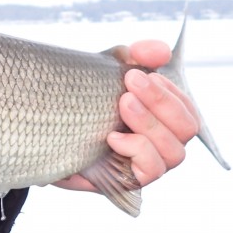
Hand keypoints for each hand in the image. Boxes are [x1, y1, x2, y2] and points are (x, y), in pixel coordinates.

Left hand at [53, 40, 199, 192]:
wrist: (45, 128)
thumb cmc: (84, 99)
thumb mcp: (107, 70)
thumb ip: (135, 56)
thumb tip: (162, 51)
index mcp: (162, 120)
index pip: (187, 109)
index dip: (169, 90)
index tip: (136, 72)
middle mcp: (161, 145)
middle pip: (187, 128)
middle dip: (160, 101)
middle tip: (129, 81)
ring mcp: (147, 165)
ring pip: (174, 152)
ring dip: (149, 123)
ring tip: (122, 104)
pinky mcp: (128, 181)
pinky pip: (151, 170)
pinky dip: (136, 149)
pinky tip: (111, 137)